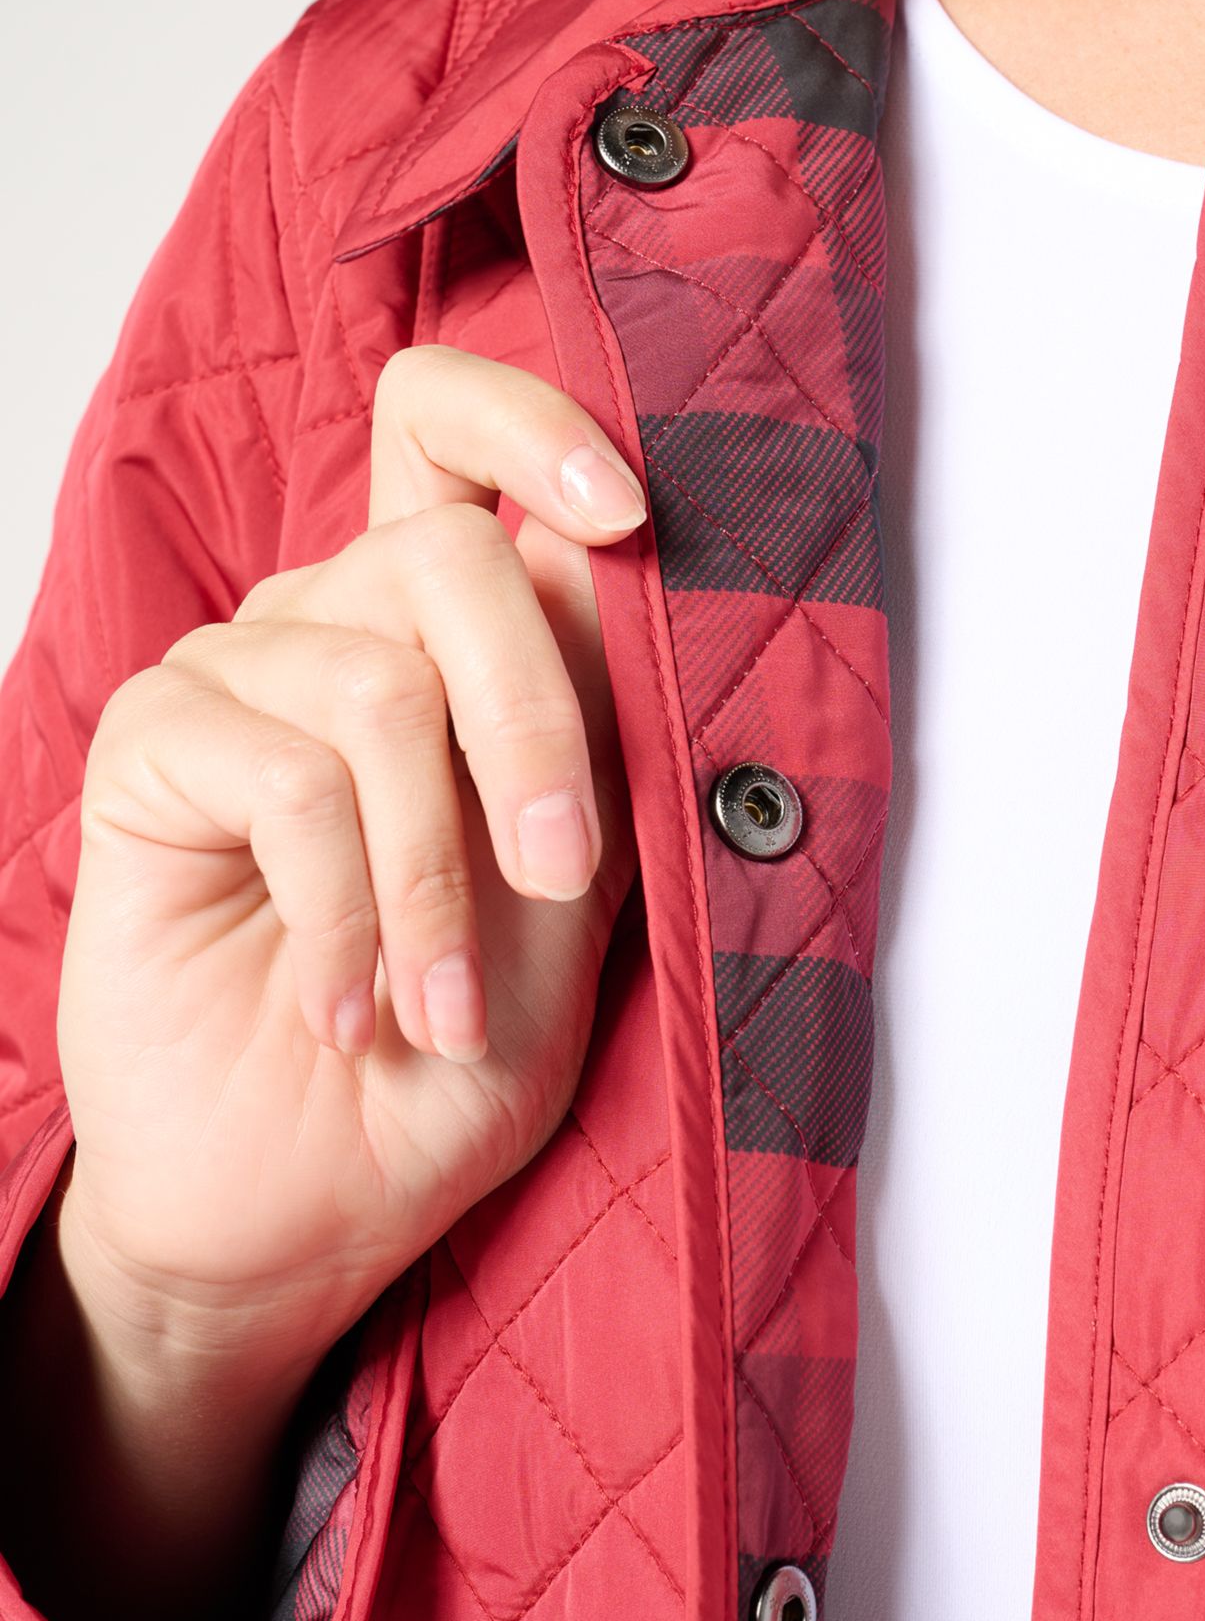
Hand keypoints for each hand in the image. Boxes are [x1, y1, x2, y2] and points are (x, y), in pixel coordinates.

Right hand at [55, 344, 647, 1404]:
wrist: (320, 1192)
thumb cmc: (462, 1041)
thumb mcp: (581, 896)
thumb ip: (606, 743)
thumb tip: (626, 579)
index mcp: (458, 636)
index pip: (460, 438)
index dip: (540, 429)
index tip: (632, 513)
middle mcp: (345, 624)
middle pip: (452, 558)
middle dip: (534, 729)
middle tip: (558, 876)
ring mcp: (242, 677)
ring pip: (378, 688)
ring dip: (433, 876)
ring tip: (438, 1006)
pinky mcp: (156, 750)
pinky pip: (281, 776)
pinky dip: (343, 912)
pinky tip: (345, 1004)